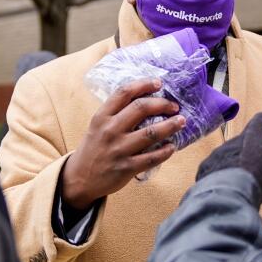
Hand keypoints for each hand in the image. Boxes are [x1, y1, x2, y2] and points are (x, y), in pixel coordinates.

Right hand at [61, 79, 185, 209]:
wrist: (80, 178)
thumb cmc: (94, 148)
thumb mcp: (98, 126)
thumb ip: (116, 113)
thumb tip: (146, 100)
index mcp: (102, 116)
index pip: (124, 93)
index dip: (143, 84)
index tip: (158, 83)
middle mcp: (110, 130)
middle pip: (141, 108)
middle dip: (162, 104)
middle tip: (174, 106)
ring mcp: (119, 150)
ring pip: (151, 133)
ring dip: (170, 125)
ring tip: (181, 121)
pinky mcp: (126, 168)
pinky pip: (152, 158)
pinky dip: (165, 151)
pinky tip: (172, 146)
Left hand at [196, 112, 261, 207]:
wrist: (227, 189)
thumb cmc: (257, 181)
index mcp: (257, 141)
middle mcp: (238, 143)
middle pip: (247, 135)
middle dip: (254, 133)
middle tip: (257, 131)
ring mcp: (219, 154)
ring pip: (230, 154)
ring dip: (237, 160)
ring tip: (240, 174)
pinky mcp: (206, 167)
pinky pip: (215, 169)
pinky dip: (221, 178)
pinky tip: (221, 188)